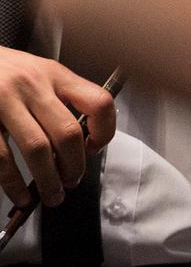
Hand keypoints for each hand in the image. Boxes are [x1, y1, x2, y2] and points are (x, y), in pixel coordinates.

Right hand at [0, 49, 113, 211]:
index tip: (94, 148)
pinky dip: (13, 183)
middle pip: (67, 132)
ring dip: (48, 180)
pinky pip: (2, 158)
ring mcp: (4, 102)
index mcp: (54, 74)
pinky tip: (20, 194)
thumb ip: (59, 98)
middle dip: (74, 166)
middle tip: (72, 181)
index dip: (104, 131)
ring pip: (37, 149)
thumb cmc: (3, 70)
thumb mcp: (37, 72)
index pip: (97, 102)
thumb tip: (80, 143)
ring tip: (52, 196)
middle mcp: (32, 85)